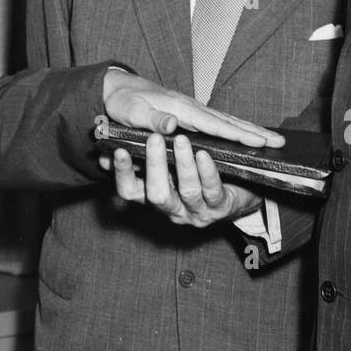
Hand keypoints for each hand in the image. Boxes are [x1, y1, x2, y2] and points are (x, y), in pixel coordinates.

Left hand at [100, 69, 283, 146]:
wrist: (116, 88)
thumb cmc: (122, 101)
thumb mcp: (131, 112)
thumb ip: (151, 119)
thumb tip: (173, 125)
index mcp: (181, 109)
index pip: (215, 124)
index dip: (239, 134)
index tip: (262, 142)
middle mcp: (191, 109)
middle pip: (229, 121)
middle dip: (255, 131)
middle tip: (281, 141)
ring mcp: (192, 111)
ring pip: (227, 122)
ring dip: (250, 130)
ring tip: (272, 140)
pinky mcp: (189, 116)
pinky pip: (218, 124)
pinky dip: (236, 129)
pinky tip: (246, 136)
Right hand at [111, 133, 261, 227]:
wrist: (238, 191)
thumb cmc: (196, 173)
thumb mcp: (169, 165)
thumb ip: (146, 156)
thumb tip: (112, 145)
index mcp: (156, 197)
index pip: (130, 191)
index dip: (123, 173)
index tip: (119, 150)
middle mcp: (173, 209)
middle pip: (158, 194)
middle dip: (155, 165)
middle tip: (154, 139)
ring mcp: (197, 212)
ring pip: (188, 191)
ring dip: (184, 165)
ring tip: (181, 140)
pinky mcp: (221, 208)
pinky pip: (213, 191)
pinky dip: (207, 171)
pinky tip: (203, 154)